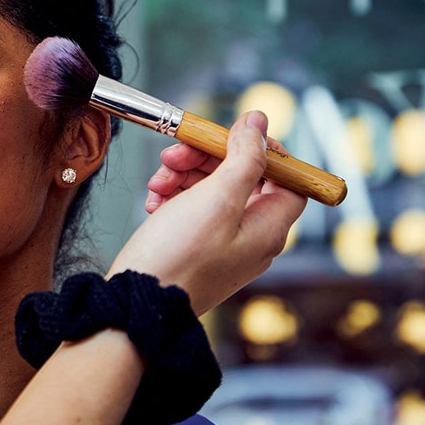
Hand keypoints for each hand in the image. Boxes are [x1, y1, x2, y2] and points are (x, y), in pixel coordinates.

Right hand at [108, 111, 305, 313]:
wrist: (136, 302)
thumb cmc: (178, 257)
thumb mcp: (217, 198)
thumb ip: (245, 157)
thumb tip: (259, 122)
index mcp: (269, 228)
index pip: (287, 178)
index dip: (262, 151)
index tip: (230, 136)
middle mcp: (251, 237)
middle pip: (243, 178)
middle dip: (208, 159)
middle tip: (176, 152)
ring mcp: (223, 245)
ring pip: (212, 191)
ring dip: (184, 175)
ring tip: (157, 181)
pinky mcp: (195, 249)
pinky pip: (191, 210)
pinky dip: (173, 197)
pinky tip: (154, 200)